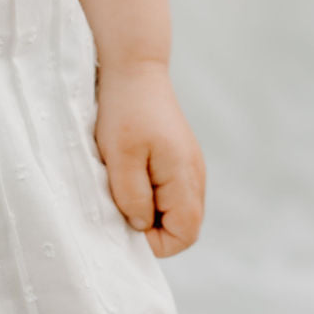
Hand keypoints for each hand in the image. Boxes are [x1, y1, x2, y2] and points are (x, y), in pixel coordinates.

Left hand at [92, 61, 205, 257]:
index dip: (154, 243)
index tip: (123, 223)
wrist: (134, 70)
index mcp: (185, 178)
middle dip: (150, 228)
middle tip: (118, 207)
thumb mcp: (120, 158)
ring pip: (174, 210)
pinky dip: (148, 194)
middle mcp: (195, 176)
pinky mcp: (178, 159)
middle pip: (183, 226)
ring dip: (147, 210)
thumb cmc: (124, 111)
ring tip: (120, 188)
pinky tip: (127, 176)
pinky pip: (168, 192)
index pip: (184, 235)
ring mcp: (189, 167)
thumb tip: (141, 226)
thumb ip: (132, 197)